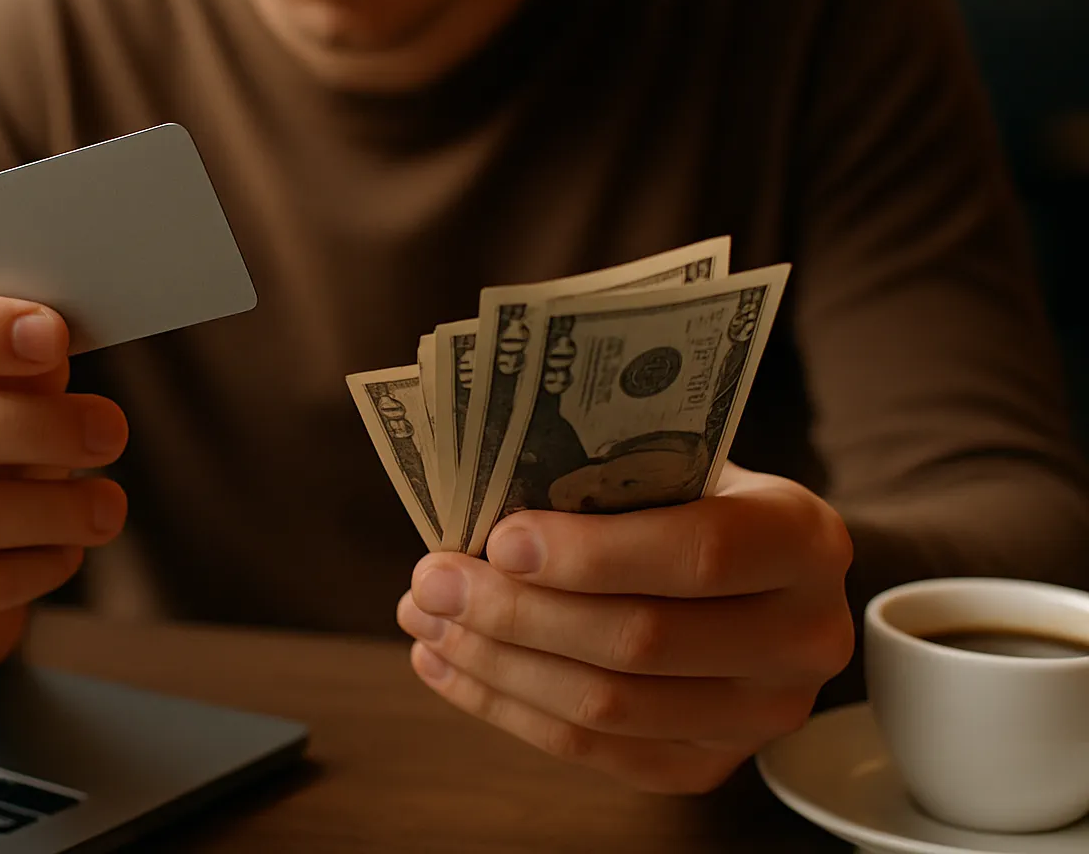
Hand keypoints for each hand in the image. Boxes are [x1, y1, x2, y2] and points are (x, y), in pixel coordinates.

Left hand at [397, 464, 853, 792]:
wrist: (757, 571)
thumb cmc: (693, 498)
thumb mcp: (676, 464)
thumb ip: (604, 480)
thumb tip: (474, 509)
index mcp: (802, 539)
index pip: (699, 554)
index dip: (591, 554)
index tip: (499, 539)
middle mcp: (803, 637)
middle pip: (641, 642)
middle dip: (516, 612)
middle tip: (433, 580)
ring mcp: (761, 716)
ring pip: (607, 708)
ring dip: (495, 664)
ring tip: (426, 620)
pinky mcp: (710, 765)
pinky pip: (593, 753)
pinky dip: (506, 709)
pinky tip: (448, 665)